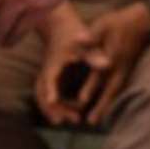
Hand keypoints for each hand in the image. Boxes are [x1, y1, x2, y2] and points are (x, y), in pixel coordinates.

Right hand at [32, 2, 105, 126]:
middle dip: (52, 107)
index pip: (49, 78)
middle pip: (42, 92)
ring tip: (68, 122)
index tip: (52, 101)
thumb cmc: (74, 35)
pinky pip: (47, 97)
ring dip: (52, 110)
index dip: (50, 89)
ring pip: (42, 97)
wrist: (60, 27)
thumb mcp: (85, 45)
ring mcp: (46, 76)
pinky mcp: (49, 80)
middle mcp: (46, 71)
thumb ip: (95, 56)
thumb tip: (108, 64)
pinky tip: (69, 114)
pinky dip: (55, 107)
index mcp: (54, 63)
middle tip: (69, 120)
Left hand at [75, 3, 149, 126]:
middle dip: (101, 106)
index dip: (90, 87)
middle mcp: (119, 67)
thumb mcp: (104, 24)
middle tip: (92, 122)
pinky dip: (113, 99)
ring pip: (116, 91)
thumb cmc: (120, 22)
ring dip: (107, 106)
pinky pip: (120, 88)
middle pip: (110, 90)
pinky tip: (106, 108)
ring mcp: (126, 70)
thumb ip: (91, 36)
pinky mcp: (128, 70)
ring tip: (97, 121)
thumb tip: (77, 39)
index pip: (99, 74)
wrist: (143, 22)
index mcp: (112, 56)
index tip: (81, 100)